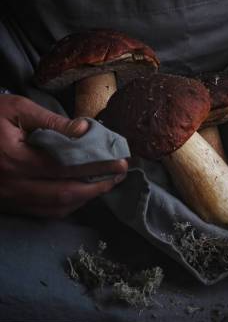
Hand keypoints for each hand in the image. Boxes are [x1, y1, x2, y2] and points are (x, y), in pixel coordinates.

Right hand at [0, 95, 127, 218]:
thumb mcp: (17, 109)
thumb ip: (52, 121)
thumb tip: (84, 129)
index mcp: (16, 159)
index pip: (67, 167)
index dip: (97, 166)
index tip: (121, 161)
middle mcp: (13, 185)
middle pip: (65, 195)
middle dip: (97, 187)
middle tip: (120, 175)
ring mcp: (8, 199)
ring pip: (54, 208)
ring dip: (84, 199)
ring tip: (106, 184)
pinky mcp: (6, 204)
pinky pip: (41, 212)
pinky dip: (65, 205)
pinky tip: (80, 193)